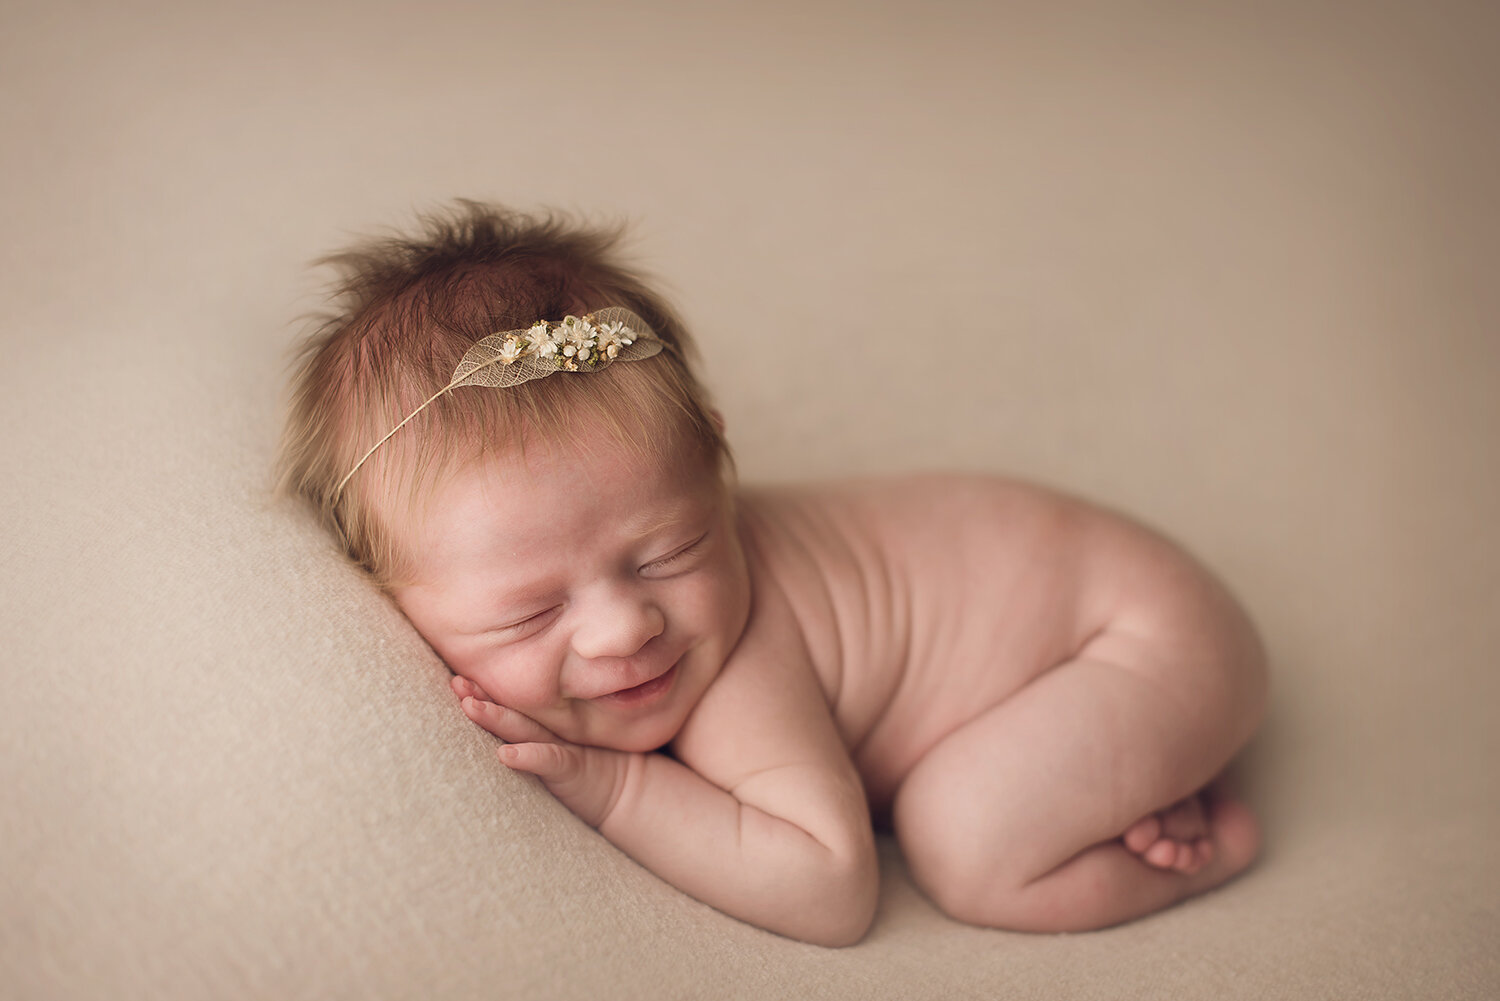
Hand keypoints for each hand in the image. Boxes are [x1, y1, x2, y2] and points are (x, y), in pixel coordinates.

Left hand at [449, 675, 633, 827]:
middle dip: (481, 697)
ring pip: (523, 728)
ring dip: (496, 717)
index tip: (456, 679)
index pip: (509, 708)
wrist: (625, 789)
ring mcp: (560, 746)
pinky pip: (548, 760)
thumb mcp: (557, 749)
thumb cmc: (587, 769)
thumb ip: (532, 734)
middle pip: (509, 712)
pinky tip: (505, 755)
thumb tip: (497, 732)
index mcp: (541, 728)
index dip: (483, 693)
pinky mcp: (572, 768)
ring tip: (469, 706)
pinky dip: (527, 756)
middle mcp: (548, 732)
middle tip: (455, 682)